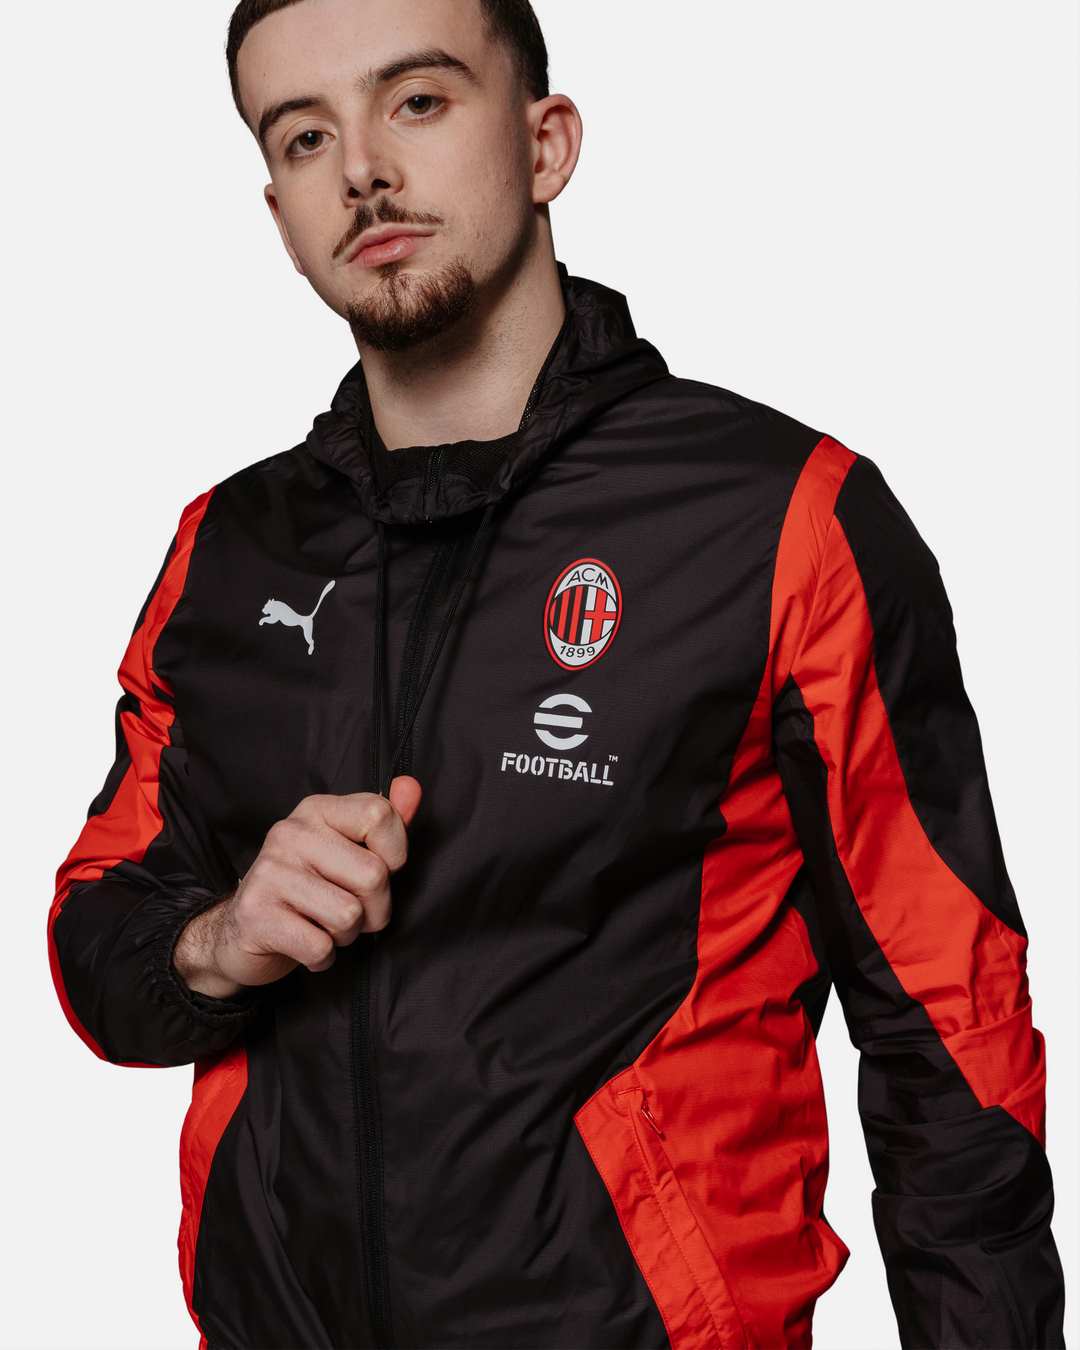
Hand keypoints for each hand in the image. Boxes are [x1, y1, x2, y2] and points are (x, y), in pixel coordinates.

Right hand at [173, 776, 421, 996]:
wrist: (242, 932)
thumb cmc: (309, 889)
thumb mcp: (348, 850)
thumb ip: (386, 821)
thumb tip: (411, 787)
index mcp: (317, 810)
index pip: (380, 815)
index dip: (396, 854)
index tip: (380, 869)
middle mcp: (290, 833)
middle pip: (374, 875)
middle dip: (375, 909)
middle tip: (350, 911)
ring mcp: (269, 872)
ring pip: (349, 915)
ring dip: (346, 934)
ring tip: (323, 925)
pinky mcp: (254, 913)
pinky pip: (320, 946)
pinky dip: (322, 957)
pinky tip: (306, 944)